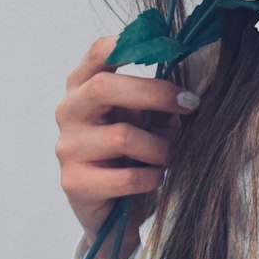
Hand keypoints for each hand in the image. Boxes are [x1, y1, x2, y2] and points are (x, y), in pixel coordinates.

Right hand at [54, 35, 200, 258]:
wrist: (116, 213)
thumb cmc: (136, 156)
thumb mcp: (152, 122)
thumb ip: (161, 101)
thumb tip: (189, 86)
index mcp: (85, 86)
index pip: (99, 53)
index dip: (132, 44)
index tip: (169, 48)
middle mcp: (70, 111)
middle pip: (104, 87)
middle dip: (154, 93)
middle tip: (190, 105)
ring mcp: (68, 147)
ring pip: (122, 136)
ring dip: (160, 148)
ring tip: (168, 157)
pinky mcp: (74, 182)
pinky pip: (125, 176)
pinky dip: (151, 178)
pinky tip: (154, 179)